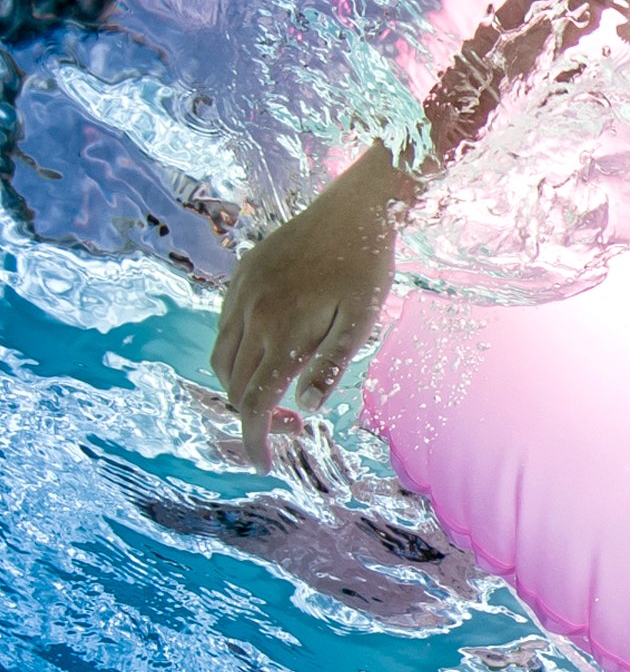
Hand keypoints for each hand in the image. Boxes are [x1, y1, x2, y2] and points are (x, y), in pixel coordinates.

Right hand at [211, 150, 400, 471]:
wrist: (354, 207)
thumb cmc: (366, 266)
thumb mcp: (361, 320)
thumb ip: (329, 365)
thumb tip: (303, 408)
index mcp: (282, 332)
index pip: (255, 401)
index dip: (255, 438)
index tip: (262, 464)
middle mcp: (252, 314)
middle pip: (233, 384)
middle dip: (249, 413)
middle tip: (282, 426)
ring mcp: (242, 292)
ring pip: (220, 356)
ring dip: (237, 383)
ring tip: (268, 393)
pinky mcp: (241, 274)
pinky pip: (224, 324)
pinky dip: (234, 349)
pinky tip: (264, 349)